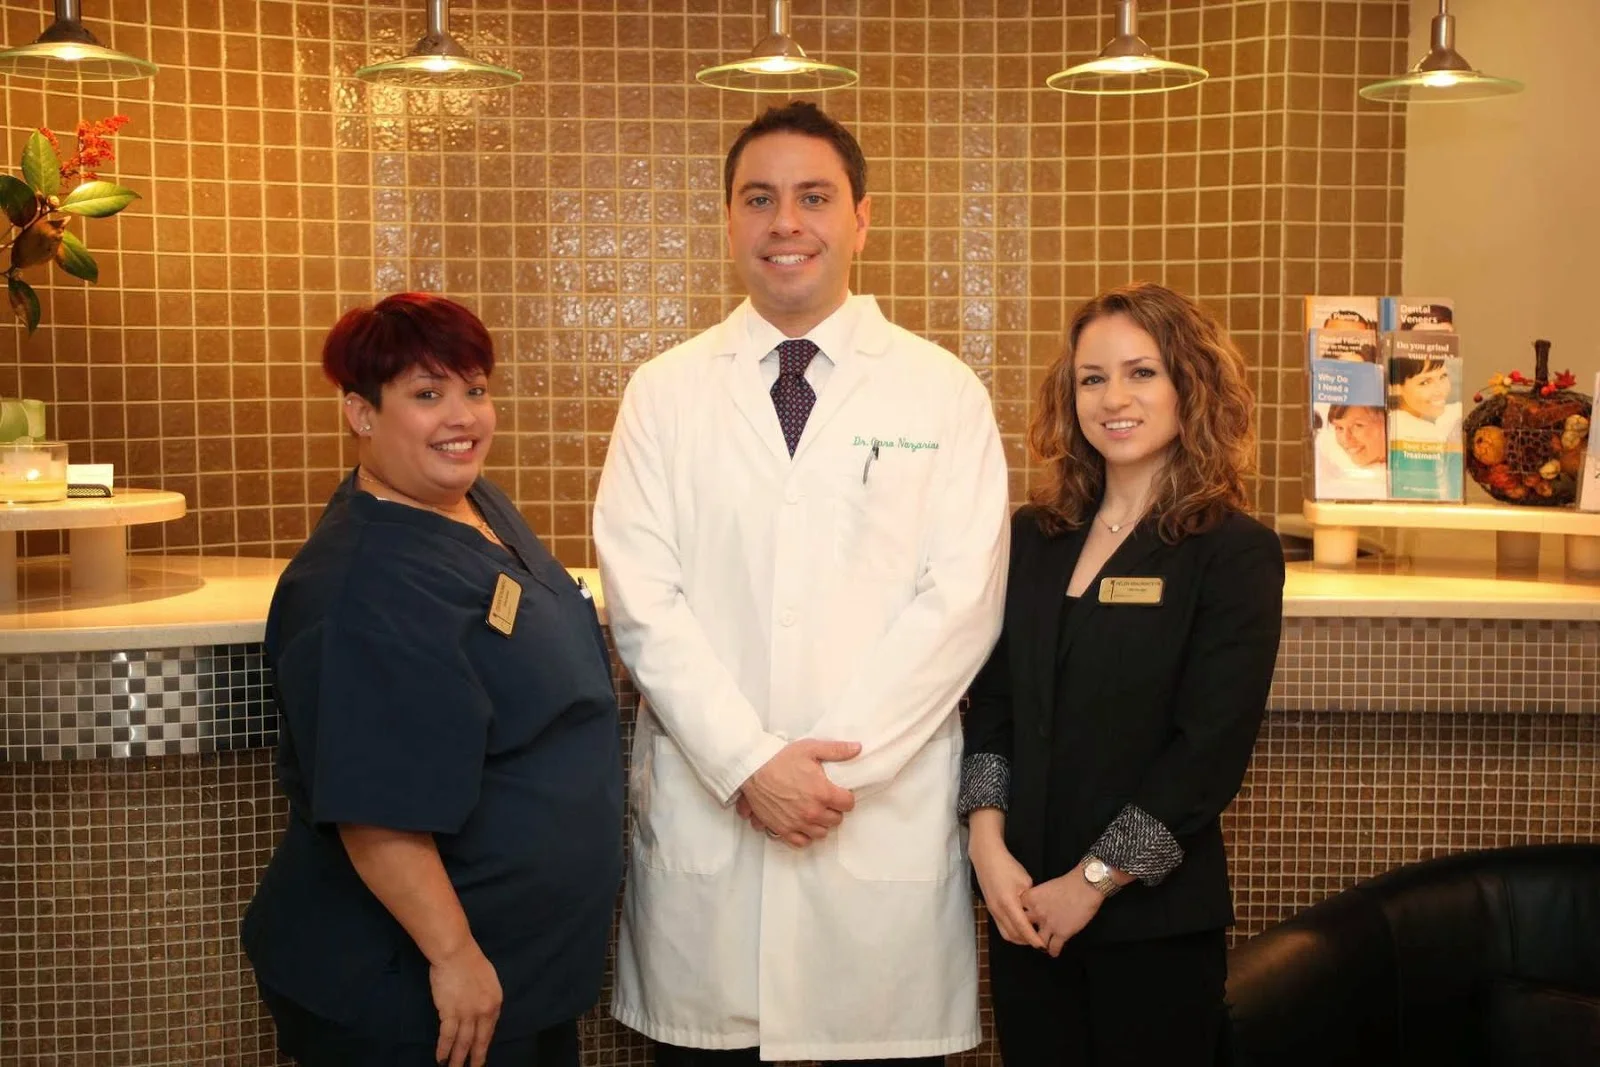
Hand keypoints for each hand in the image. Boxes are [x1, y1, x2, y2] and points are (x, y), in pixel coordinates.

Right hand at [429, 939, 501, 1066]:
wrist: (456, 953)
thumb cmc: (471, 961)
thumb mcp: (489, 981)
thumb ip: (487, 1000)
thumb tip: (482, 1014)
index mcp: (495, 1002)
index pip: (490, 1030)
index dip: (483, 1044)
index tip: (480, 1055)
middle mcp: (484, 1012)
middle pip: (479, 1041)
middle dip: (475, 1058)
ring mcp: (467, 1013)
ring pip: (463, 1042)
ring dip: (458, 1059)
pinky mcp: (449, 1012)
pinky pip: (447, 1036)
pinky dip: (443, 1048)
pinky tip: (440, 1058)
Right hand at [739, 739, 859, 847]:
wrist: (753, 769)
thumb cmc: (781, 758)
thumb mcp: (811, 748)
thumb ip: (837, 750)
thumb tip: (858, 748)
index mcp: (823, 793)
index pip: (848, 804)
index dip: (845, 797)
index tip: (839, 792)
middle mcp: (813, 812)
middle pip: (836, 820)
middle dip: (834, 810)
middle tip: (826, 800)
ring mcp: (798, 823)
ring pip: (821, 833)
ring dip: (821, 824)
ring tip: (815, 812)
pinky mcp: (783, 829)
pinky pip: (801, 842)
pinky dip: (805, 836)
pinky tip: (803, 825)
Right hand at [968, 827, 1045, 949]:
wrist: (986, 858)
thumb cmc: (1007, 867)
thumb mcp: (1025, 881)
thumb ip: (1030, 899)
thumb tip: (1035, 911)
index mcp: (1008, 903)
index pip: (1022, 927)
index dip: (1033, 938)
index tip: (1043, 946)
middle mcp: (998, 910)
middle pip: (1013, 935)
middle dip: (1026, 941)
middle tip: (1040, 942)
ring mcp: (992, 911)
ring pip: (1006, 933)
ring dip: (1018, 938)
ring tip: (1031, 937)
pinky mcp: (990, 909)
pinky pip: (1001, 927)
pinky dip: (1012, 931)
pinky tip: (1021, 927)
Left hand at [1020, 865, 1103, 957]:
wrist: (1086, 886)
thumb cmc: (1068, 883)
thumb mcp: (1045, 887)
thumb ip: (1037, 899)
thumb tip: (1036, 907)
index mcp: (1030, 898)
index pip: (1015, 911)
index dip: (1017, 918)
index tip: (1019, 922)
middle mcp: (1036, 912)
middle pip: (1023, 928)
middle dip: (1025, 934)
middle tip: (1028, 937)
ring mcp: (1049, 924)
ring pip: (1038, 942)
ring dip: (1040, 944)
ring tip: (1042, 946)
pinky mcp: (1062, 933)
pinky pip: (1053, 948)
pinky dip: (1053, 951)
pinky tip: (1054, 952)